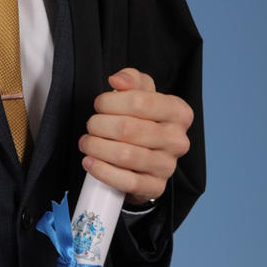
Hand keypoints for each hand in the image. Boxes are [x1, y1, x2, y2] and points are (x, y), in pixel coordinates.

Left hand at [79, 67, 192, 204]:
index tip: (100, 105)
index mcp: (178, 112)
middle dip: (99, 125)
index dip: (111, 101)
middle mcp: (177, 140)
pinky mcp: (155, 187)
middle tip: (91, 125)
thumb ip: (131, 79)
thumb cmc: (143, 121)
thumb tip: (117, 81)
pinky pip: (126, 181)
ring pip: (125, 155)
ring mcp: (168, 166)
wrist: (147, 159)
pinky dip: (102, 171)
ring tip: (87, 143)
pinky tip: (90, 162)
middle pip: (128, 129)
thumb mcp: (141, 93)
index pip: (140, 101)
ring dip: (97, 147)